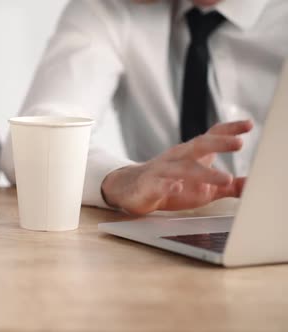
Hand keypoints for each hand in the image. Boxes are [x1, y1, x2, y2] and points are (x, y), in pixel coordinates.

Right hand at [101, 120, 253, 214]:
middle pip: (199, 145)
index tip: (248, 124)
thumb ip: (228, 186)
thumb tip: (254, 184)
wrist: (131, 189)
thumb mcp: (203, 187)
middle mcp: (178, 157)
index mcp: (191, 154)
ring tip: (227, 178)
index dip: (229, 129)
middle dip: (219, 142)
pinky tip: (177, 188)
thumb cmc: (170, 185)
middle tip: (239, 142)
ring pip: (184, 168)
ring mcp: (163, 170)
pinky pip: (159, 184)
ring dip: (205, 173)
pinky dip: (169, 186)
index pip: (211, 136)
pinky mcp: (150, 186)